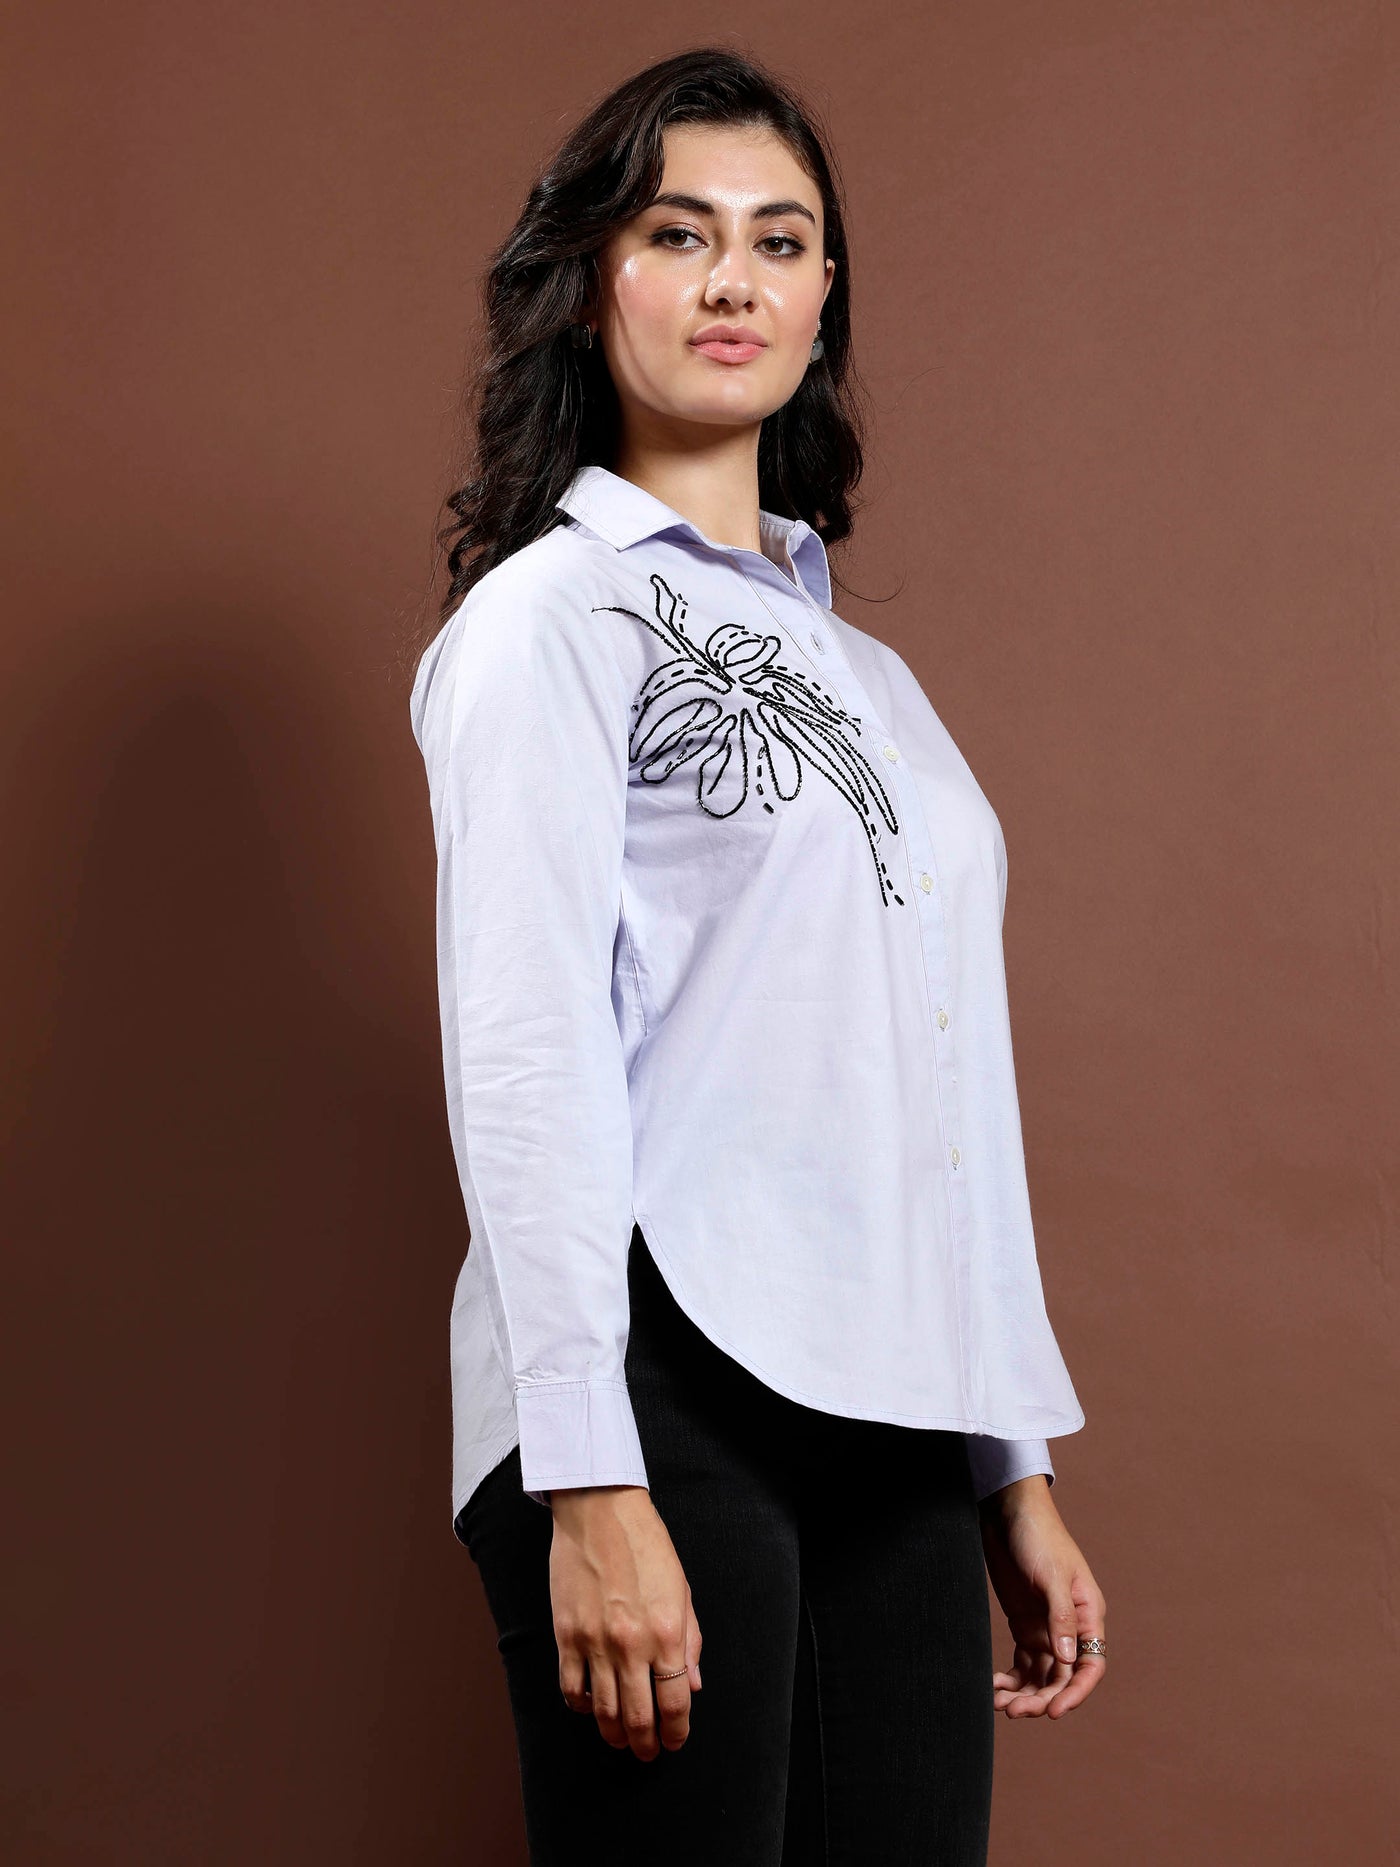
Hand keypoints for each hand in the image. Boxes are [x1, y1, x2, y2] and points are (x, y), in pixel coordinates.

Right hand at [548, 1484, 703, 1759]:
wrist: (600, 1511)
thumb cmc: (646, 1545)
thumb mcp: (682, 1590)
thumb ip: (690, 1641)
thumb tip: (692, 1686)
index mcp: (666, 1632)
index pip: (675, 1703)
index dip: (676, 1732)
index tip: (675, 1740)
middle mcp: (631, 1643)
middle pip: (638, 1717)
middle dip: (645, 1744)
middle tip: (647, 1752)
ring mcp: (594, 1641)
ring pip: (602, 1711)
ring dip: (614, 1733)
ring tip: (621, 1737)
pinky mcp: (566, 1634)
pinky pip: (570, 1688)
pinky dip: (581, 1706)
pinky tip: (590, 1706)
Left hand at [977, 1476, 1106, 1719]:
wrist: (1007, 1511)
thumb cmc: (1037, 1535)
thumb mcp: (1051, 1574)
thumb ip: (1060, 1616)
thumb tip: (1068, 1659)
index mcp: (1087, 1614)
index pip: (1090, 1665)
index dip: (1075, 1693)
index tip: (1053, 1712)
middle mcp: (1069, 1627)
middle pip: (1062, 1677)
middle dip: (1042, 1698)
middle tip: (1015, 1711)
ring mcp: (1046, 1627)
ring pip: (1040, 1675)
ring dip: (1024, 1694)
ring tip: (999, 1704)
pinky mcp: (1023, 1624)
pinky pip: (1021, 1663)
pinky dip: (1010, 1679)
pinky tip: (993, 1688)